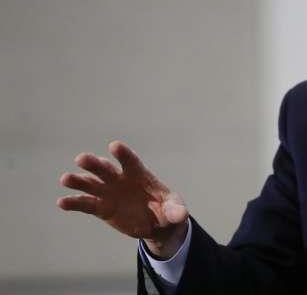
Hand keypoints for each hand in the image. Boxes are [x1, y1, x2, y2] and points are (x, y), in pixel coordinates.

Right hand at [57, 140, 187, 258]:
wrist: (157, 224)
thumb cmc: (167, 209)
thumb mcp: (174, 209)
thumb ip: (176, 210)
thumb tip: (181, 215)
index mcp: (139, 174)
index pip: (130, 160)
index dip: (123, 154)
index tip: (114, 146)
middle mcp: (120, 180)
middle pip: (105, 169)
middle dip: (94, 164)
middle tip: (81, 159)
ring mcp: (109, 193)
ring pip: (91, 184)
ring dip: (78, 181)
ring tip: (65, 179)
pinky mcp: (102, 208)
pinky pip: (86, 204)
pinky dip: (74, 203)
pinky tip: (62, 202)